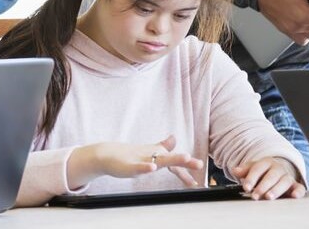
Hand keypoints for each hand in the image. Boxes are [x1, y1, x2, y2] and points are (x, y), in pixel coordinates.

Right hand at [69, 135, 201, 188]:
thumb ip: (162, 147)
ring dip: (172, 159)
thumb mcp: (149, 153)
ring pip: (159, 160)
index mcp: (157, 156)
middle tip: (199, 164)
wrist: (107, 154)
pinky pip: (139, 167)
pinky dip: (146, 167)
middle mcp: (152, 156)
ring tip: (185, 157)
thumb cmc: (130, 155)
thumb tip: (173, 138)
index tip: (200, 170)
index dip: (187, 166)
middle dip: (185, 161)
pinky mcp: (129, 165)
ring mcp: (141, 160)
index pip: (175, 162)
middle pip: (171, 159)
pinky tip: (153, 167)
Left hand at [227, 157, 304, 199]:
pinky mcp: (295, 186)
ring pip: (284, 181)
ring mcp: (287, 177)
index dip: (251, 178)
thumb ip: (244, 170)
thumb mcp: (252, 169)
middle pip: (271, 176)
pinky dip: (298, 192)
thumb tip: (235, 170)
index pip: (258, 168)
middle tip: (255, 195)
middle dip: (263, 186)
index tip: (245, 187)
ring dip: (276, 189)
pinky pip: (299, 188)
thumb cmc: (263, 172)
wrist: (278, 171)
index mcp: (266, 163)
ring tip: (268, 197)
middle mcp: (278, 168)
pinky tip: (293, 196)